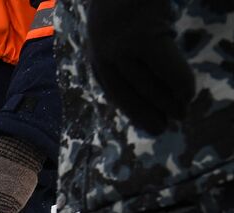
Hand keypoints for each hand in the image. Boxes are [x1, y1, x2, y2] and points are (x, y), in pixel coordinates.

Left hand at [88, 0, 195, 133]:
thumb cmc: (129, 1)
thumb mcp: (121, 32)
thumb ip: (128, 55)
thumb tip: (148, 85)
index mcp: (96, 53)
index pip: (114, 90)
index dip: (132, 110)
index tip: (149, 125)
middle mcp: (103, 53)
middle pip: (128, 92)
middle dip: (148, 113)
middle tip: (167, 126)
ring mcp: (121, 46)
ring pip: (147, 83)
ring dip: (167, 102)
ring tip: (182, 112)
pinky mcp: (141, 38)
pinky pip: (165, 68)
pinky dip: (179, 83)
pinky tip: (188, 94)